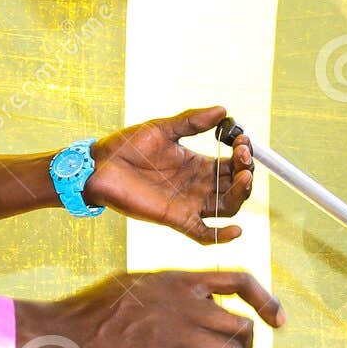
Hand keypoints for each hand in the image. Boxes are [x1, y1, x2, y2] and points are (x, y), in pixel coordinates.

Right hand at [20, 270, 284, 347]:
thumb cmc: (94, 315)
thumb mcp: (139, 286)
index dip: (266, 302)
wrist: (60, 337)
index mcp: (177, 280)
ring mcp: (174, 332)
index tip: (278, 322)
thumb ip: (176, 293)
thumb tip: (209, 304)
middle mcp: (182, 302)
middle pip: (243, 326)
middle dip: (241, 345)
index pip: (240, 280)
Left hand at [86, 107, 252, 244]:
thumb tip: (223, 110)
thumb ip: (192, 121)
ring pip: (228, 207)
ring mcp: (190, 204)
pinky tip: (236, 230)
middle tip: (243, 156)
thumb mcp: (162, 128)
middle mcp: (198, 186)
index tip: (243, 140)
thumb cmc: (127, 146)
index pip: (232, 164)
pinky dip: (222, 237)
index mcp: (198, 164)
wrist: (100, 167)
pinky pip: (205, 234)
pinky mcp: (177, 220)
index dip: (243, 154)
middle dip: (246, 171)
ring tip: (242, 177)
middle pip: (235, 186)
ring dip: (240, 195)